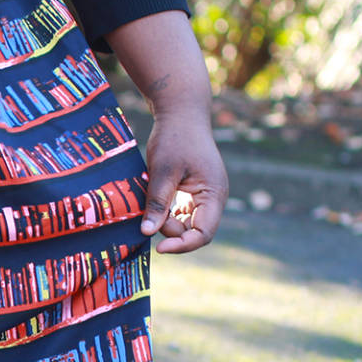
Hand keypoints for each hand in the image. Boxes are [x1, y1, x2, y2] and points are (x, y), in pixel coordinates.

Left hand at [137, 109, 226, 254]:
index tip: (158, 248)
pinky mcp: (193, 192)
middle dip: (170, 229)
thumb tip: (146, 233)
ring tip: (151, 197)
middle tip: (148, 212)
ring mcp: (204, 196)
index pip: (203, 234)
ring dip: (165, 220)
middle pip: (193, 231)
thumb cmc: (174, 139)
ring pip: (184, 223)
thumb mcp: (162, 172)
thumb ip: (157, 203)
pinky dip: (165, 212)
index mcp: (214, 194)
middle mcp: (213, 198)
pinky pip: (179, 213)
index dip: (182, 246)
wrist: (181, 113)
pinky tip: (153, 198)